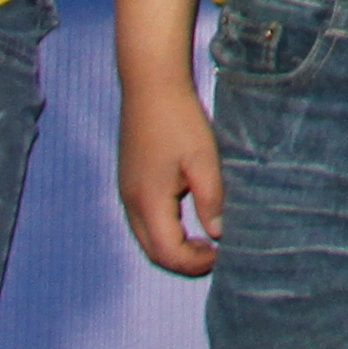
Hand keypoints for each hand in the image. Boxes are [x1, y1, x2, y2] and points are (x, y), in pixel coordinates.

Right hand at [119, 75, 224, 275]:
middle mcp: (130, 203)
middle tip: (214, 254)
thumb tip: (218, 233)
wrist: (150, 86)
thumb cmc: (180, 120)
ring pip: (146, 238)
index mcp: (148, 202)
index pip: (168, 253)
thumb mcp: (204, 160)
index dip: (195, 262)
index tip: (221, 254)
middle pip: (153, 252)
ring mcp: (126, 192)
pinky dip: (164, 230)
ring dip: (173, 247)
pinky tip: (187, 218)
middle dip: (183, 261)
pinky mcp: (128, 182)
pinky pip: (143, 221)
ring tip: (205, 240)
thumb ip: (211, 199)